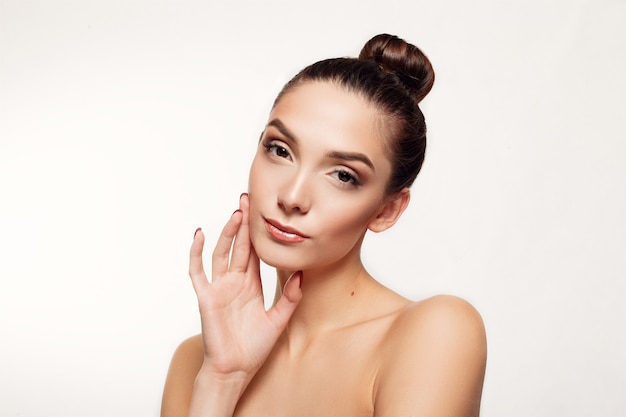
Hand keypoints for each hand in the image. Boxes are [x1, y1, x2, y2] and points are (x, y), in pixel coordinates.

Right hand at [188, 193, 302, 383]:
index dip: (258, 233)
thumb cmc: (253, 348)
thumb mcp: (278, 320)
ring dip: (228, 233)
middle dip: (243, 224)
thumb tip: (302, 274)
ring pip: (222, 253)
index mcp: (251, 285)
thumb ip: (290, 297)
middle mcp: (234, 283)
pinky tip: (199, 235)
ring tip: (235, 213)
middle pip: (239, 246)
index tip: (263, 212)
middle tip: (248, 199)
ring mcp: (219, 288)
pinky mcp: (207, 297)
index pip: (255, 252)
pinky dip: (196, 253)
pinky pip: (198, 271)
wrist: (235, 370)